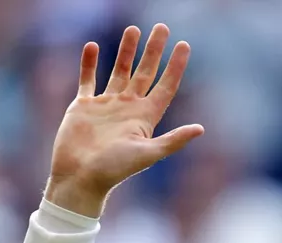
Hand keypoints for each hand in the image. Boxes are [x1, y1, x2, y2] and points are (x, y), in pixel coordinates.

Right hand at [46, 23, 204, 216]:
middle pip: (144, 72)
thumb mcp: (148, 154)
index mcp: (145, 118)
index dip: (175, 66)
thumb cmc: (115, 170)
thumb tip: (200, 129)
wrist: (81, 177)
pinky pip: (87, 79)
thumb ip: (173, 141)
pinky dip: (88, 63)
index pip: (165, 86)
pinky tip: (92, 46)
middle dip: (154, 50)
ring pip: (118, 71)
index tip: (184, 45)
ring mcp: (105, 106)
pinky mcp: (83, 106)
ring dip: (126, 51)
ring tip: (133, 29)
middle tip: (162, 27)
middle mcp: (128, 108)